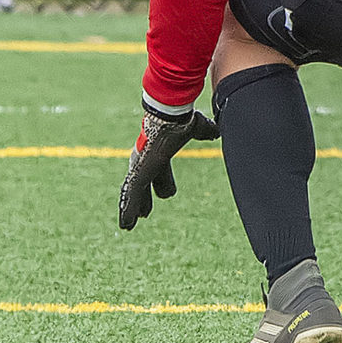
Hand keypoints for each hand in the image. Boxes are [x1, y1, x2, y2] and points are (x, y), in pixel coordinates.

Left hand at [118, 101, 219, 230]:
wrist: (171, 116)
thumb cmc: (183, 119)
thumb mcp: (198, 128)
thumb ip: (205, 131)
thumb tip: (216, 131)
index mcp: (159, 150)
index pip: (160, 170)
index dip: (163, 183)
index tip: (166, 194)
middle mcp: (147, 158)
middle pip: (143, 183)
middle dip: (143, 198)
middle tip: (144, 213)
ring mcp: (140, 166)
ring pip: (134, 192)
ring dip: (132, 208)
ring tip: (127, 226)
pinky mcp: (138, 172)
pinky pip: (130, 195)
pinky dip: (127, 210)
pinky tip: (125, 225)